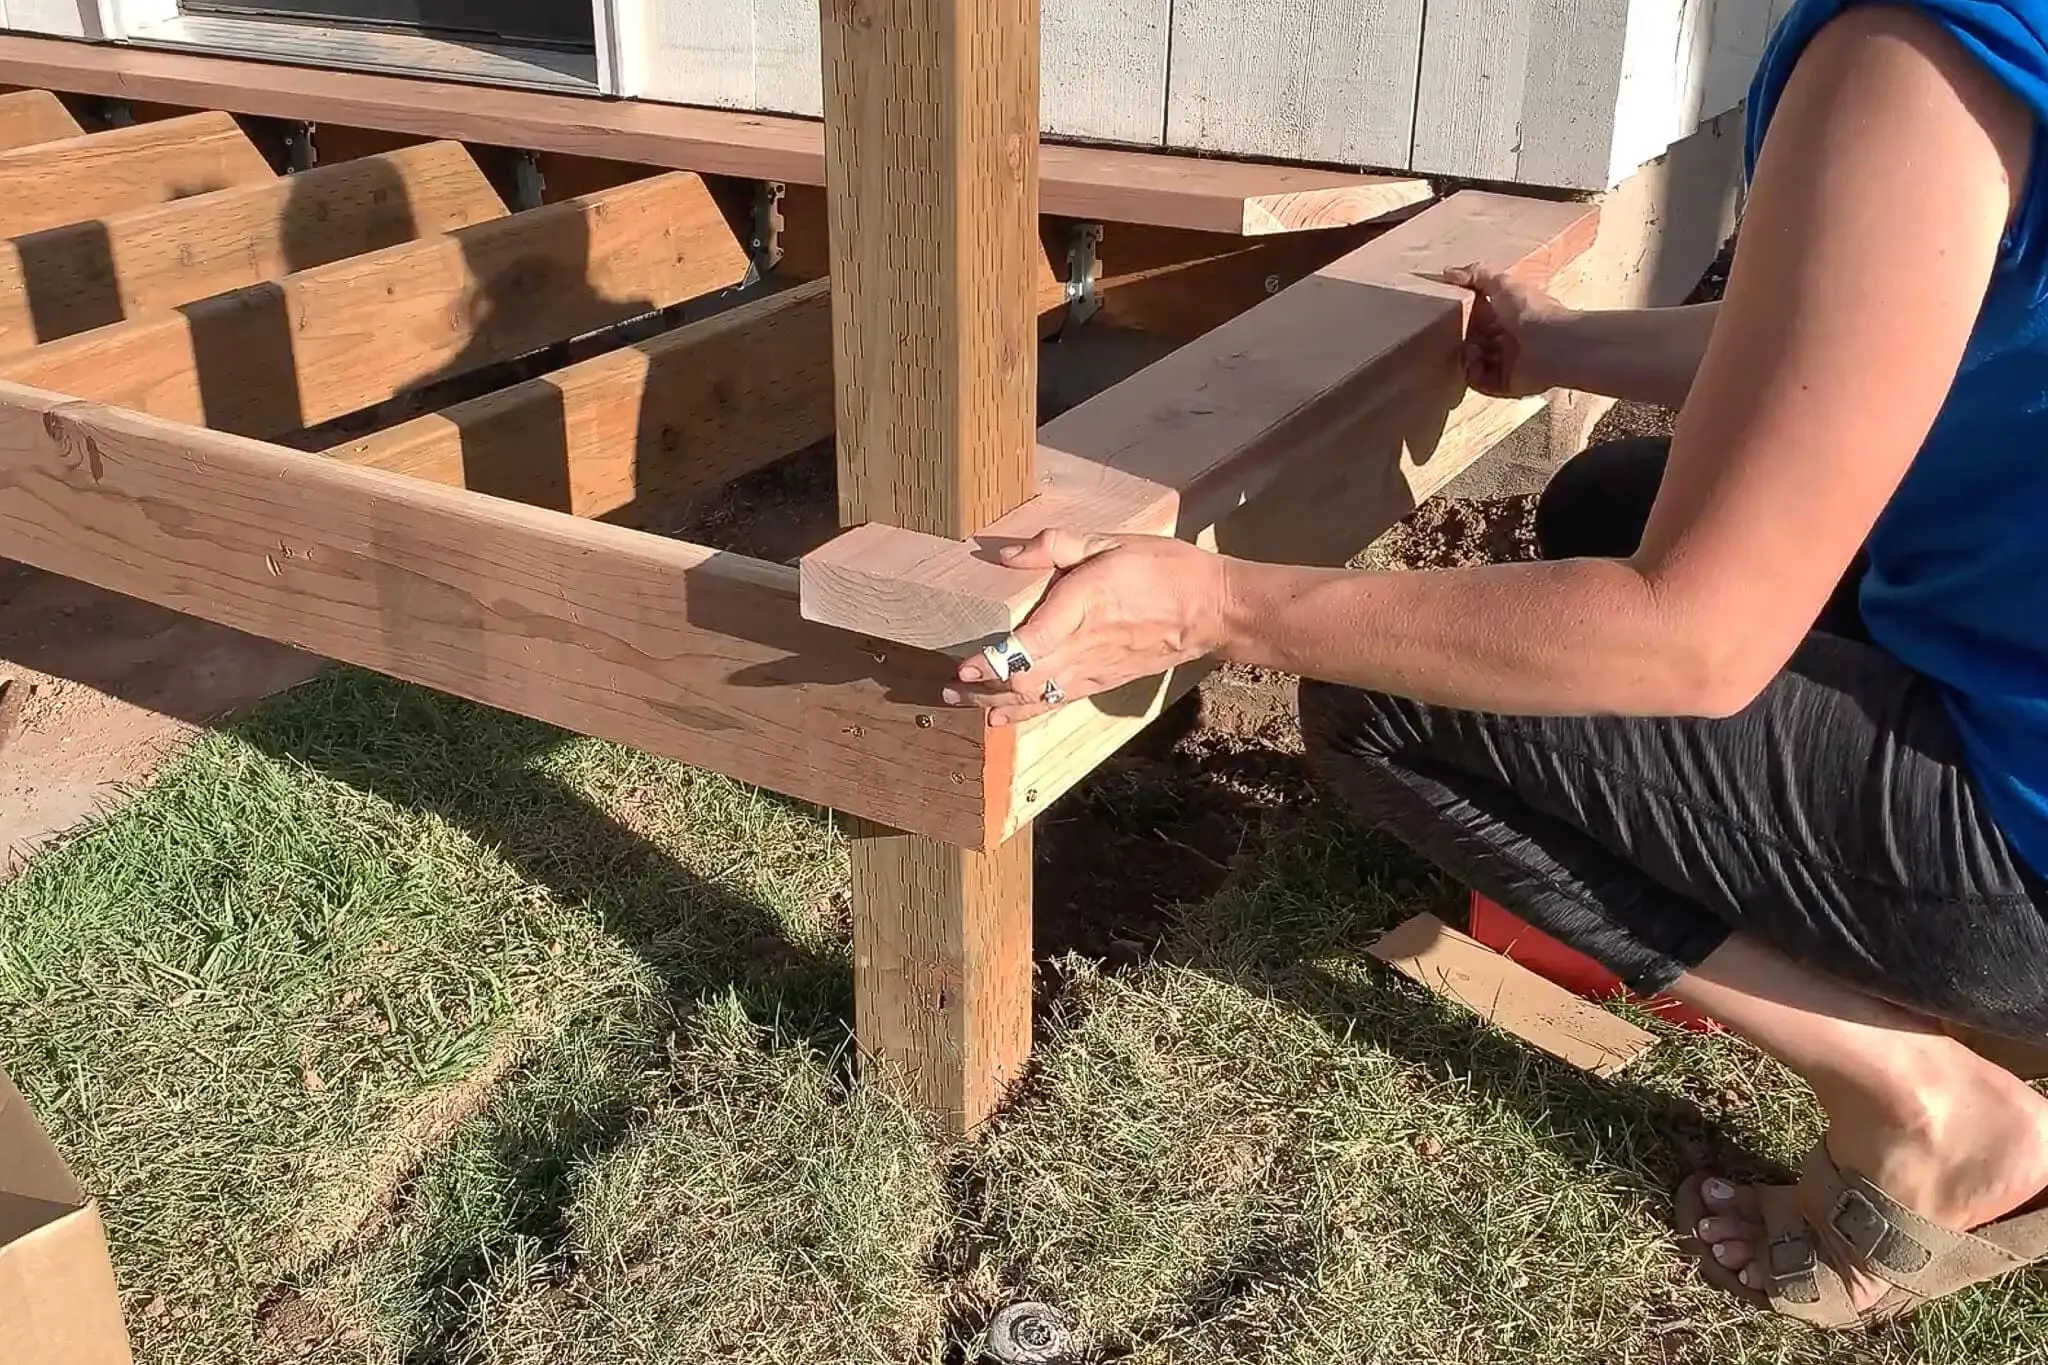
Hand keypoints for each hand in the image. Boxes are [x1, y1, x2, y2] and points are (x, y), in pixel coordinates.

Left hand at [941, 530, 1229, 726]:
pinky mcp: (1100, 681)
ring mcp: (1091, 669)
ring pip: (1035, 696)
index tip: (965, 664)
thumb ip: (1056, 545)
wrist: (1211, 609)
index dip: (994, 661)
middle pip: (1023, 680)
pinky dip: (1024, 712)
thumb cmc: (1163, 568)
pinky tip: (1000, 716)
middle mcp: (1082, 645)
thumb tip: (1006, 555)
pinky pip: (1055, 701)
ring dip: (994, 702)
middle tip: (947, 684)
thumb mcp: (1110, 541)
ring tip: (960, 700)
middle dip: (981, 686)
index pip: (1030, 645)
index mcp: (1083, 606)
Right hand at [1439, 264, 1572, 398]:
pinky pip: (1483, 383)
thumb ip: (1476, 275)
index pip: (1485, 318)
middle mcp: (1512, 340)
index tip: (1455, 312)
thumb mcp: (1502, 283)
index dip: (1468, 316)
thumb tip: (1447, 272)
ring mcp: (1510, 364)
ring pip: (1478, 363)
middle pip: (1479, 342)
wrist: (1551, 344)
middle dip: (1464, 338)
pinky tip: (1474, 363)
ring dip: (1468, 357)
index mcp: (1513, 315)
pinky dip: (1474, 374)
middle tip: (1456, 334)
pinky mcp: (1508, 384)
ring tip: (1469, 349)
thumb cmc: (1529, 310)